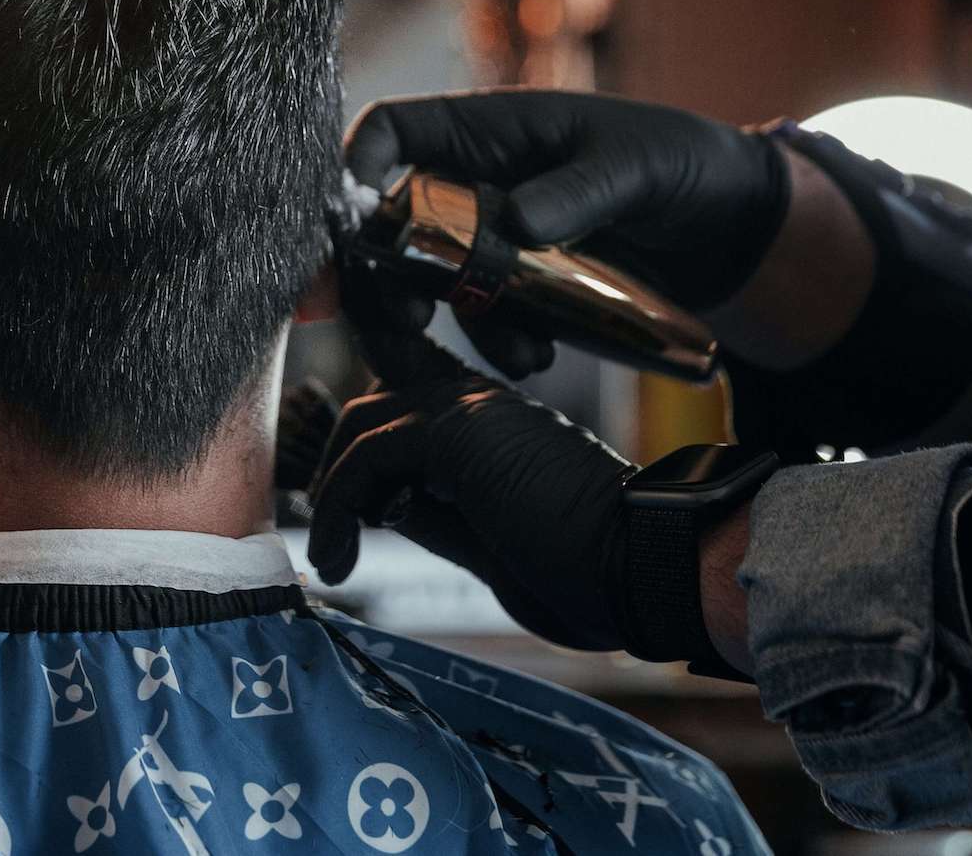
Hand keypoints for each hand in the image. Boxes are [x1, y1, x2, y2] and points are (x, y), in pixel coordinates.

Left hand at [307, 375, 633, 651]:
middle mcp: (476, 401)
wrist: (642, 568)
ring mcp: (466, 407)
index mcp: (491, 422)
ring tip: (331, 555)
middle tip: (329, 539)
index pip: (402, 409)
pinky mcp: (454, 431)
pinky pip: (368, 456)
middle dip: (336, 470)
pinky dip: (339, 505)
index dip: (360, 453)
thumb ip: (429, 511)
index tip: (336, 517)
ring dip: (333, 491)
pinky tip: (339, 556)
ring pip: (363, 424)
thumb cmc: (584, 571)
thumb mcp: (482, 539)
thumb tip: (374, 505)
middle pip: (372, 410)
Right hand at [344, 90, 789, 373]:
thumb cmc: (684, 164)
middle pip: (388, 222)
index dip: (354, 169)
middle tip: (394, 323)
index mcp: (488, 130)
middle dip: (378, 275)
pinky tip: (538, 358)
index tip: (350, 220)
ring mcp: (491, 238)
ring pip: (427, 282)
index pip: (390, 133)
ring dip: (446, 325)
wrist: (733, 231)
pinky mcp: (516, 288)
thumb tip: (516, 221)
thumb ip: (582, 188)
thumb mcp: (640, 166)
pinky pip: (480, 319)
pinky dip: (497, 345)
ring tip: (507, 352)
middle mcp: (474, 182)